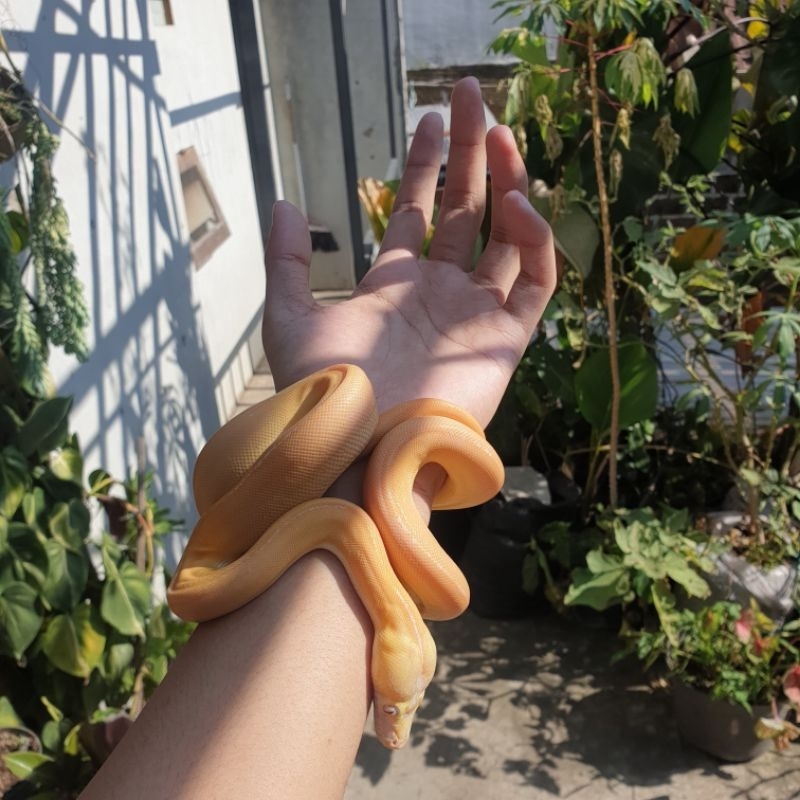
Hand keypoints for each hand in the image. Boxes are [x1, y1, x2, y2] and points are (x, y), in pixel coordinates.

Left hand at [262, 77, 555, 427]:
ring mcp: (475, 315)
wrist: (360, 451)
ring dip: (508, 183)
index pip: (419, 213)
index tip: (430, 117)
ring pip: (506, 237)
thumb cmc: (323, 394)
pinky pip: (534, 282)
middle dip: (470, 153)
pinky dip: (534, 242)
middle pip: (466, 210)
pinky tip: (518, 204)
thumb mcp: (290, 319)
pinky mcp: (506, 341)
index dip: (426, 165)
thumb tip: (282, 202)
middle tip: (471, 94)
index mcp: (395, 286)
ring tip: (500, 133)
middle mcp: (440, 295)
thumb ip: (288, 261)